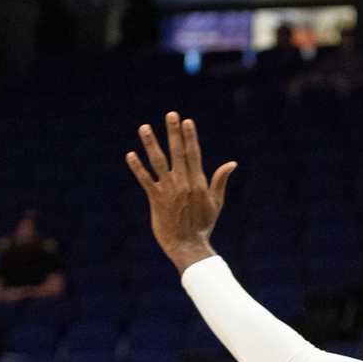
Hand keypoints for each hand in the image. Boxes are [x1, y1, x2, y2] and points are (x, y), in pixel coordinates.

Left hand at [126, 112, 237, 271]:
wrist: (188, 246)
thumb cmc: (203, 226)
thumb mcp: (216, 203)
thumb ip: (220, 181)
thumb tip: (231, 163)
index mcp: (198, 183)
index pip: (194, 154)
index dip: (190, 137)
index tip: (186, 121)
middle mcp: (184, 183)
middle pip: (178, 153)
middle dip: (174, 133)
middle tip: (171, 114)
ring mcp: (169, 191)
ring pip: (159, 162)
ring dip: (151, 144)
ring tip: (145, 127)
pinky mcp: (156, 199)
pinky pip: (145, 180)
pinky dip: (138, 167)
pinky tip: (130, 154)